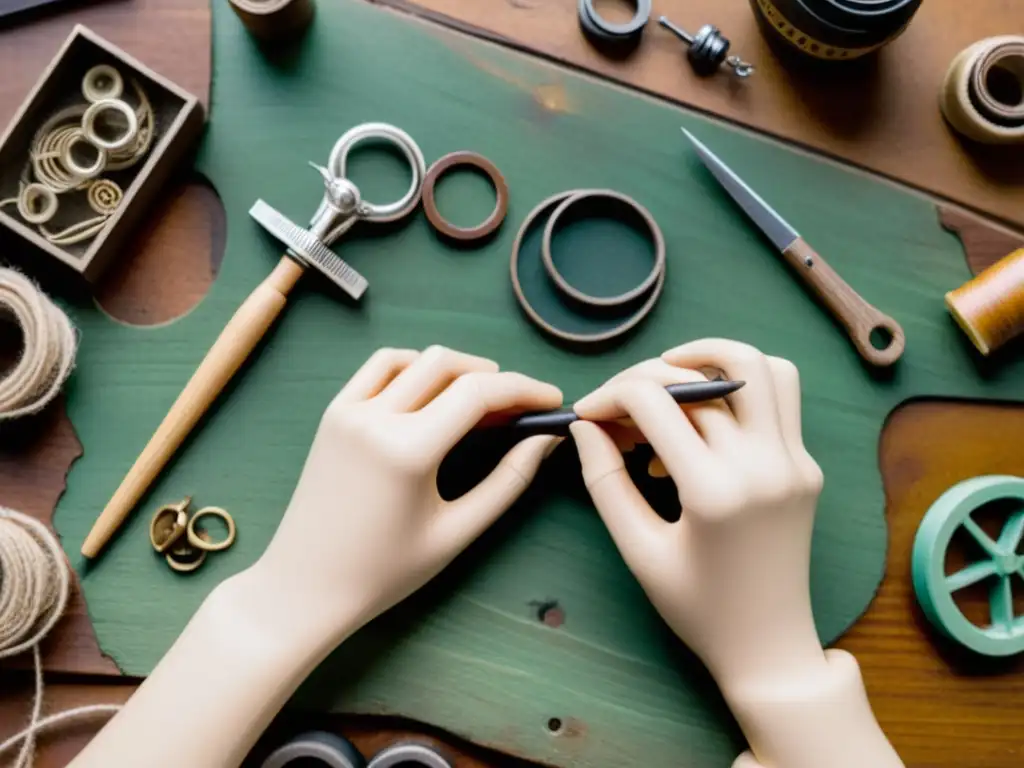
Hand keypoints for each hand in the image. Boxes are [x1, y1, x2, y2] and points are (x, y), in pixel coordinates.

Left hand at [253, 345, 561, 642]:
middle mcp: (374, 418)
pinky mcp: (333, 414)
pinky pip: (379, 368)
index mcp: (407, 450)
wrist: (305, 587)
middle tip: (521, 406)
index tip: (552, 401)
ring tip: (482, 396)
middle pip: (448, 364)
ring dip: (454, 366)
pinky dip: (414, 366)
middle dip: (495, 377)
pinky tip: (434, 389)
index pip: (478, 393)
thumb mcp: (455, 533)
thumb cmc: (384, 572)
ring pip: (414, 358)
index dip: (524, 389)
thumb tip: (545, 441)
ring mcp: (348, 411)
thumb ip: (507, 482)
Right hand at [569, 338, 826, 695]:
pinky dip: (742, 385)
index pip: (655, 401)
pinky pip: (782, 397)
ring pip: (760, 367)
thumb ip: (606, 482)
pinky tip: (704, 413)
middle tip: (618, 407)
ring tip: (668, 376)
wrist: (769, 646)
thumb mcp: (639, 550)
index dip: (609, 395)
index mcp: (715, 491)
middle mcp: (763, 465)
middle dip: (646, 379)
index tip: (585, 413)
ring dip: (711, 357)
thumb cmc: (696, 607)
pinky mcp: (807, 465)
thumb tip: (583, 426)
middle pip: (700, 379)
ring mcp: (794, 461)